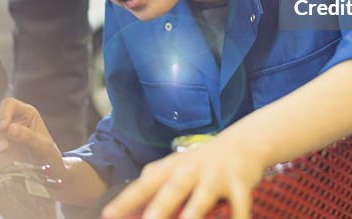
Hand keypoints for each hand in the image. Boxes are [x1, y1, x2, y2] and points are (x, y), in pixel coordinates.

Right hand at [0, 98, 65, 177]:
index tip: (3, 128)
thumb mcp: (44, 147)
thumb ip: (28, 137)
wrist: (46, 176)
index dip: (4, 113)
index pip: (9, 104)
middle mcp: (11, 120)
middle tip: (3, 148)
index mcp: (26, 114)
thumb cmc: (48, 157)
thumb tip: (10, 129)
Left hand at [101, 139, 265, 218]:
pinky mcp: (240, 182)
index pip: (144, 185)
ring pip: (202, 197)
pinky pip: (239, 204)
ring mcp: (215, 176)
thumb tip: (125, 211)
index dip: (126, 201)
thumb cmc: (202, 163)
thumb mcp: (177, 169)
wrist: (244, 141)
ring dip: (193, 213)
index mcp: (172, 168)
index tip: (107, 215)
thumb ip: (154, 188)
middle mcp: (191, 170)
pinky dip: (238, 217)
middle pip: (172, 190)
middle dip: (158, 210)